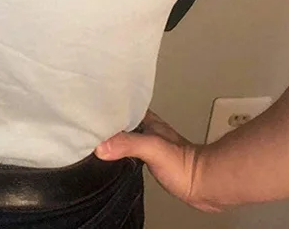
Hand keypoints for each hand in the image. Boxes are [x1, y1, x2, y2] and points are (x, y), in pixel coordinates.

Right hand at [94, 110, 221, 213]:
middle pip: (120, 119)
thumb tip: (101, 145)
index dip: (105, 104)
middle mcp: (146, 128)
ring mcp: (148, 143)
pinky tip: (112, 154)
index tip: (87, 103)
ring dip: (111, 134)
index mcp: (146, 119)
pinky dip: (118, 150)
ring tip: (94, 134)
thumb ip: (128, 144)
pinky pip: (128, 149)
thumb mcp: (152, 148)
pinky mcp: (151, 159)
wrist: (203, 184)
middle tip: (86, 119)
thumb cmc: (185, 164)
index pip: (120, 105)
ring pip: (124, 133)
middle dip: (105, 119)